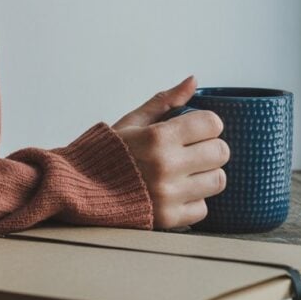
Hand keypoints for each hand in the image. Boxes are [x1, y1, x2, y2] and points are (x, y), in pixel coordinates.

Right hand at [112, 76, 229, 229]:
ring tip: (187, 172)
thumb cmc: (106, 153)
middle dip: (211, 148)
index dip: (208, 124)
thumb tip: (193, 80)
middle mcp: (166, 165)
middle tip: (194, 151)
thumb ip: (165, 101)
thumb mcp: (132, 121)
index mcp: (157, 137)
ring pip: (217, 181)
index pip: (212, 124)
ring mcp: (168, 194)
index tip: (197, 129)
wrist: (78, 190)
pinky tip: (176, 193)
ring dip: (206, 175)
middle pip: (221, 152)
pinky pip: (203, 208)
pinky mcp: (168, 219)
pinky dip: (193, 201)